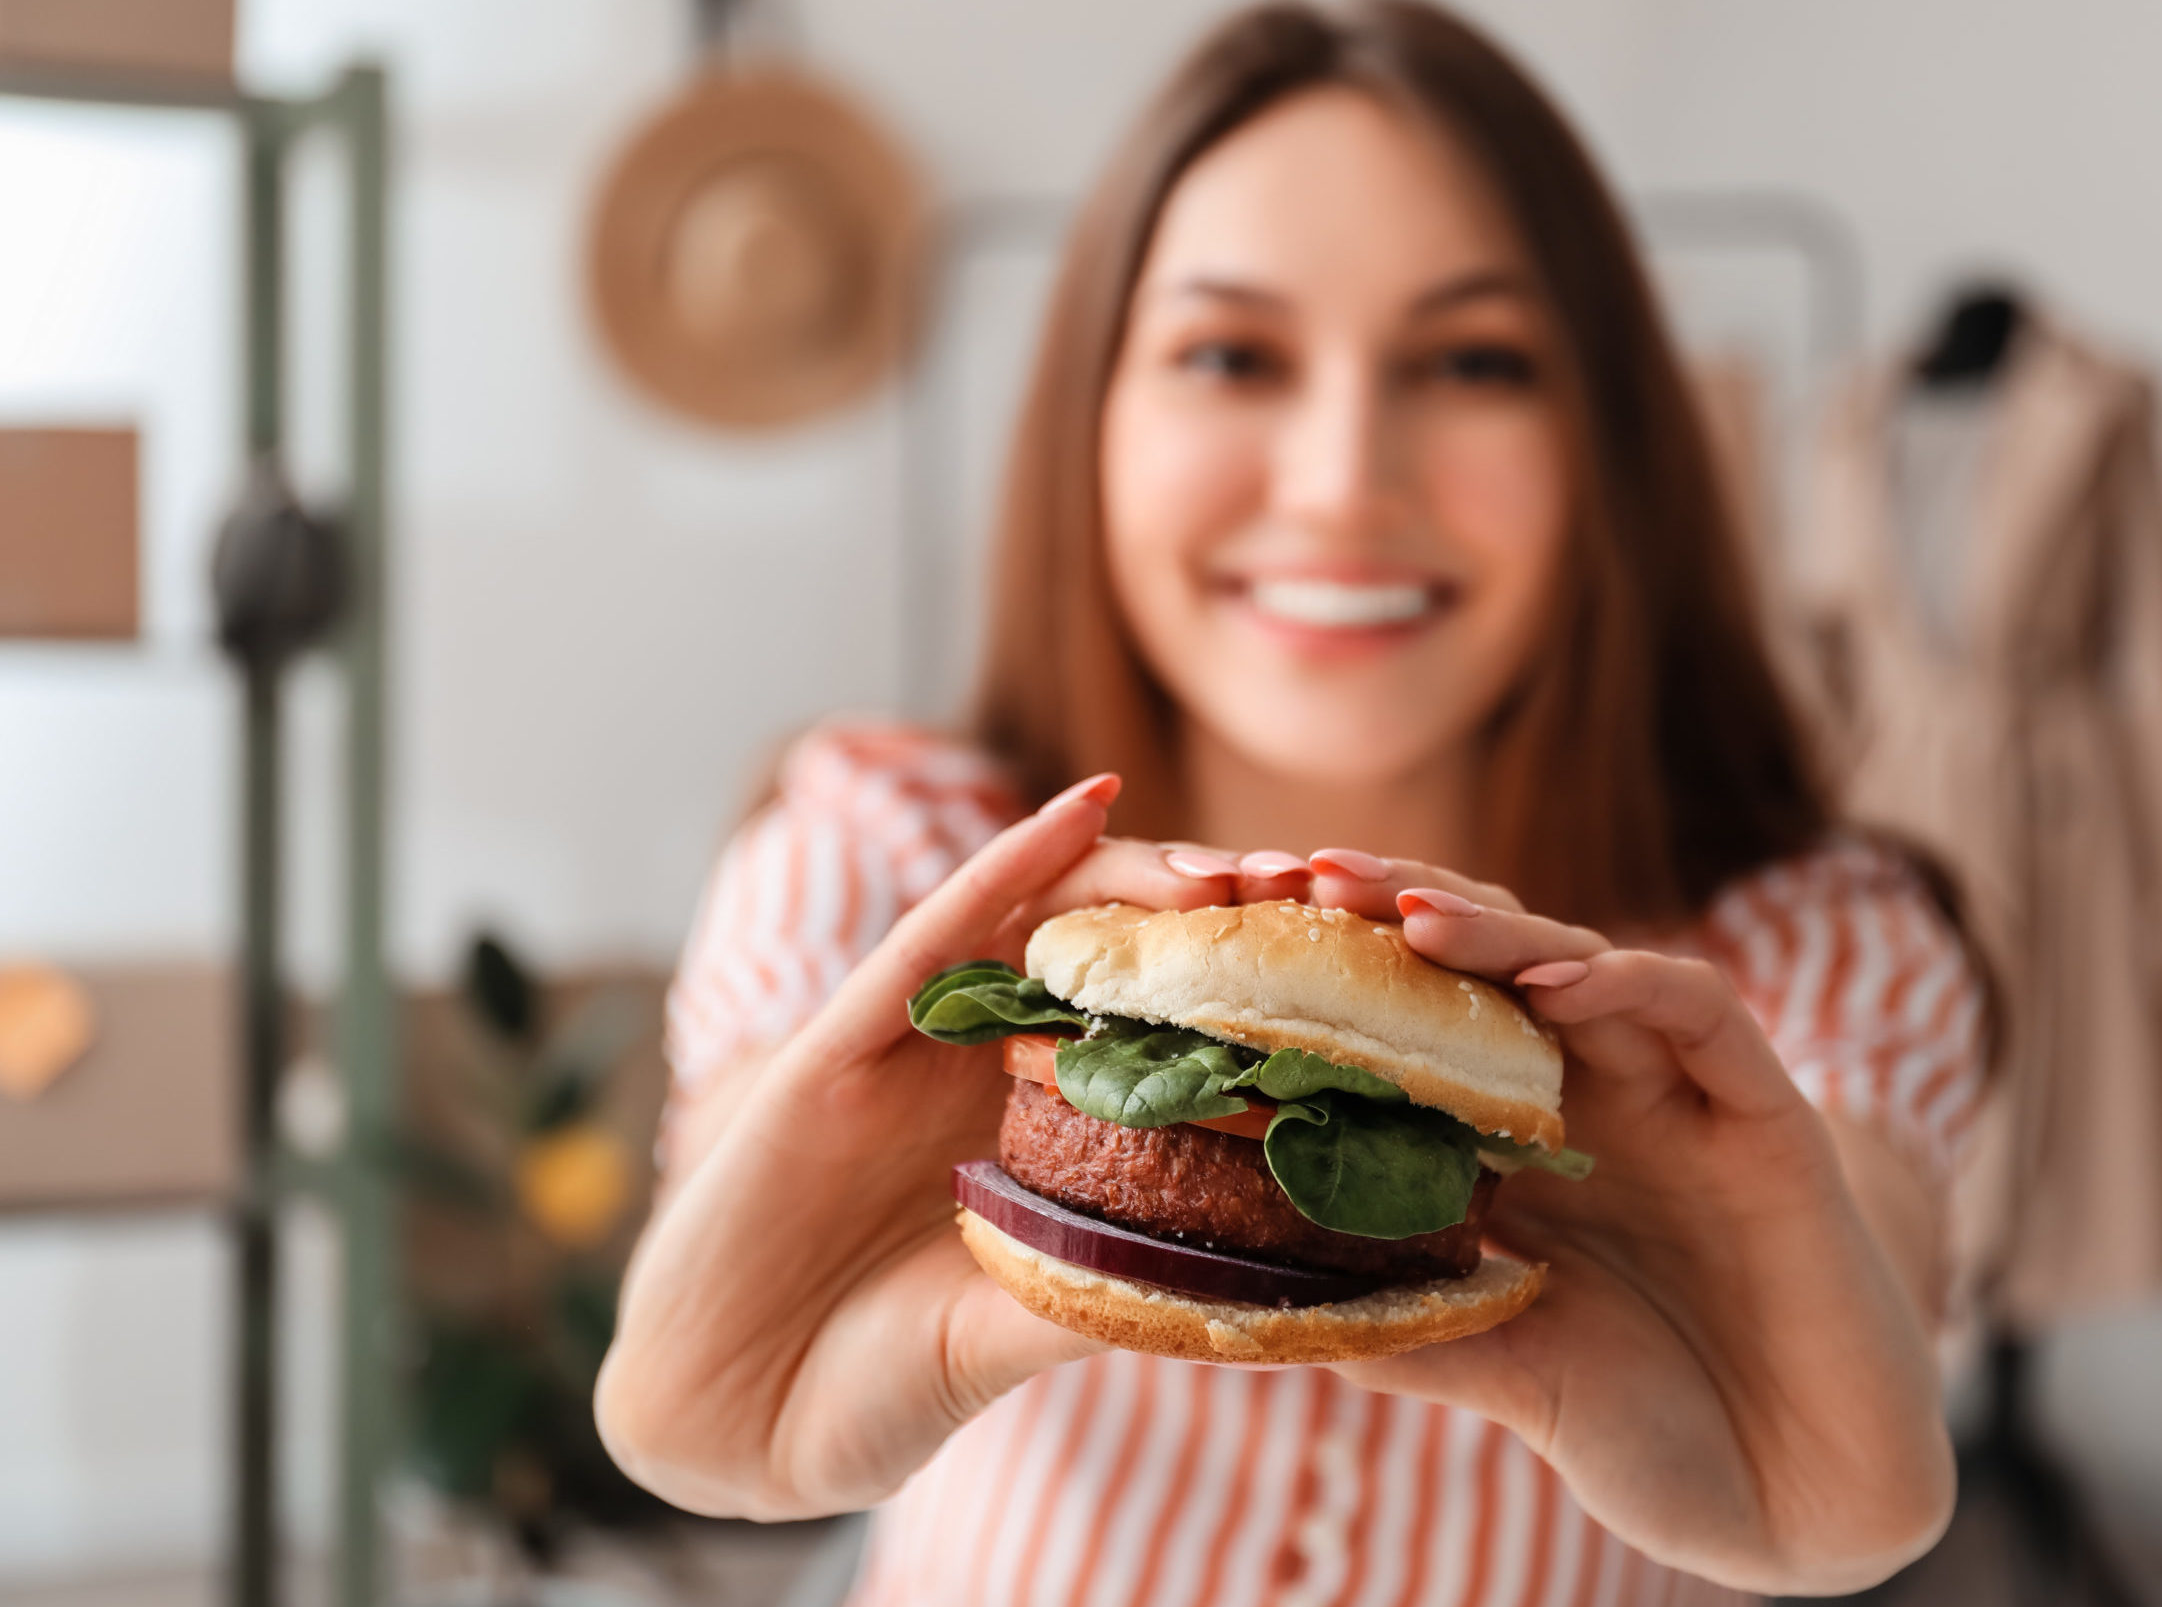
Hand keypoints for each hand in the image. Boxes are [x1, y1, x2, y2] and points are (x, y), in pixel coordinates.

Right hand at [599, 779, 1275, 1518]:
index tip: (1362, 976)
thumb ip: (1106, 1292)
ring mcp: (914, 1044)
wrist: (728, 1423)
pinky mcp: (838, 1041)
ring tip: (1238, 865)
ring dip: (1143, 875)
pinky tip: (1086, 808)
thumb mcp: (1015, 1335)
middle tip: (1320, 897)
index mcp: (1038, 1130)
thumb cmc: (872, 1386)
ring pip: (1044, 919)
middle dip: (1217, 918)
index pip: (1163, 1030)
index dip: (1251, 991)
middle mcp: (986, 1068)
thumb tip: (1262, 1291)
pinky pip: (935, 932)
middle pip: (1119, 955)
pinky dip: (1010, 863)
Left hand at [1294, 853, 1953, 1594]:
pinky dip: (1631, 982)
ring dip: (1494, 932)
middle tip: (1294, 879)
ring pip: (1580, 964)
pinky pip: (1699, 1012)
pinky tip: (1558, 981)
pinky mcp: (1766, 1114)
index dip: (1332, 976)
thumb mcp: (1504, 1375)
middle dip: (1391, 914)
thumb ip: (1406, 1324)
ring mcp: (1677, 1098)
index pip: (1415, 1024)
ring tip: (1403, 914)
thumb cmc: (1655, 1435)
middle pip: (1485, 968)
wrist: (1805, 1501)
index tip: (1232, 944)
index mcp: (1520, 1149)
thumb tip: (1258, 1298)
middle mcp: (1592, 1101)